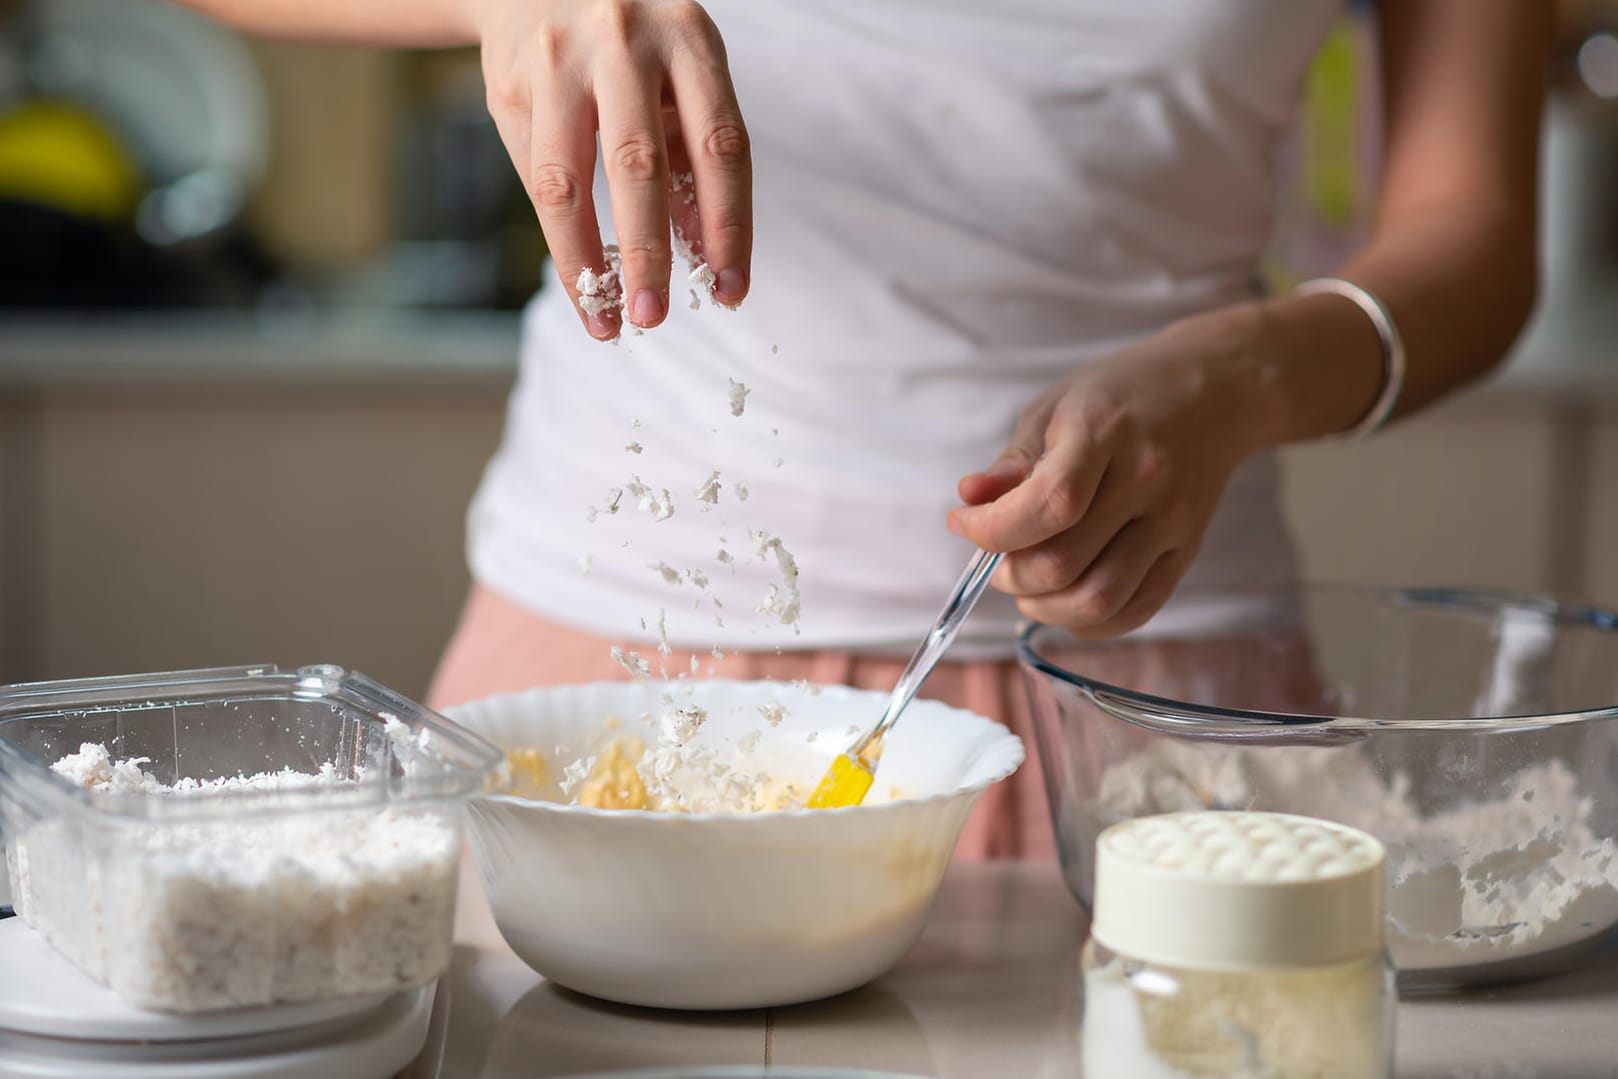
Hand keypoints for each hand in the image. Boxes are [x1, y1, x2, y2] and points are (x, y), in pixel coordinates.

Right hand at [475, 0, 751, 338]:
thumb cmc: (632, 44)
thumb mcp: (680, 73)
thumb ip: (694, 153)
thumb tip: (708, 256)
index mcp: (687, 38)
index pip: (720, 147)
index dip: (730, 227)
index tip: (731, 289)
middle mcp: (621, 42)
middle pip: (638, 165)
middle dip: (648, 253)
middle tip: (654, 316)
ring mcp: (557, 61)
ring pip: (568, 181)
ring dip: (585, 260)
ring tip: (604, 318)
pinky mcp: (508, 85)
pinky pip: (535, 176)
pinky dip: (559, 232)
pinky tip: (579, 270)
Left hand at [947, 306, 1270, 639]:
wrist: (1215, 391)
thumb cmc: (1123, 395)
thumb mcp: (1056, 408)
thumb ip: (1013, 462)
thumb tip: (969, 501)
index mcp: (1105, 433)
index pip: (1047, 506)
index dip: (993, 531)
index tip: (964, 524)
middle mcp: (1145, 481)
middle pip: (1064, 563)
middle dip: (1010, 574)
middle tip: (995, 559)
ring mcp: (1172, 522)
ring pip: (1098, 600)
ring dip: (1045, 606)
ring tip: (1027, 584)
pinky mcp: (1187, 552)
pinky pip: (1136, 611)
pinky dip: (1089, 622)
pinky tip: (1066, 598)